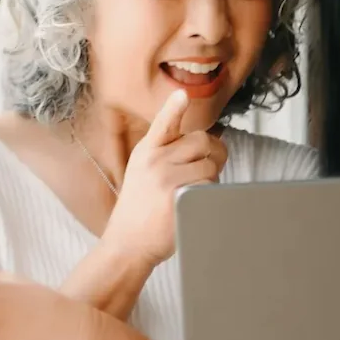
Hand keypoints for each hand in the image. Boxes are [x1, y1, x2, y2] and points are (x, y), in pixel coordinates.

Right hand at [101, 89, 228, 264]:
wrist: (127, 244)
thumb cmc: (139, 211)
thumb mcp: (141, 173)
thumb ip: (164, 154)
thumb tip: (203, 141)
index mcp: (146, 152)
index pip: (163, 124)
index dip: (174, 108)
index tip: (182, 95)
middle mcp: (154, 161)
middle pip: (203, 141)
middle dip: (213, 153)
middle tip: (208, 167)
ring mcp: (166, 178)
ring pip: (210, 164)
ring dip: (211, 178)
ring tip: (192, 193)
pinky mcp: (178, 196)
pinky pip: (210, 184)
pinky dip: (210, 194)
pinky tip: (193, 204)